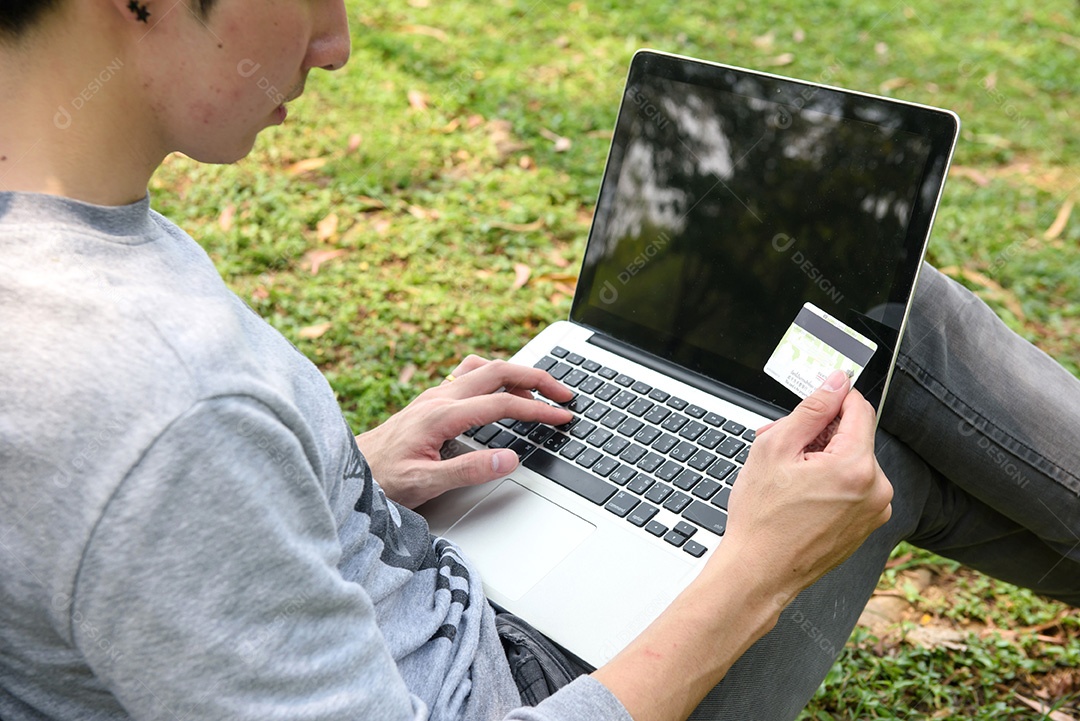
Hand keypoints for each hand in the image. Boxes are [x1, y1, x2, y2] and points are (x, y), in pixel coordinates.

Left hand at [355, 355, 572, 507]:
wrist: (349, 470)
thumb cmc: (382, 479)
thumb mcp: (425, 483)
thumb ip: (469, 470)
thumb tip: (510, 458)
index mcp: (442, 415)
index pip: (502, 403)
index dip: (537, 410)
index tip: (562, 418)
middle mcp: (439, 397)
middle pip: (499, 371)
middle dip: (538, 379)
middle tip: (564, 395)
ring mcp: (434, 394)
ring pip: (484, 367)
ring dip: (517, 373)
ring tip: (541, 391)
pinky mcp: (431, 399)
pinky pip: (471, 374)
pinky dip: (497, 376)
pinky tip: (502, 390)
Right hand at [592, 371, 892, 720]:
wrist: (759, 573)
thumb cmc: (761, 519)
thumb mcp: (775, 448)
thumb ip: (811, 409)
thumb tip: (835, 382)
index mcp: (856, 466)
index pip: (858, 409)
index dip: (831, 400)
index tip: (811, 405)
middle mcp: (876, 488)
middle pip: (853, 436)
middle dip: (819, 435)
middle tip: (782, 448)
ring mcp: (875, 510)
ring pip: (852, 462)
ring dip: (822, 459)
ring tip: (786, 477)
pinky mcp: (867, 525)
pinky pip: (853, 488)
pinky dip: (830, 483)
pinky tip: (800, 495)